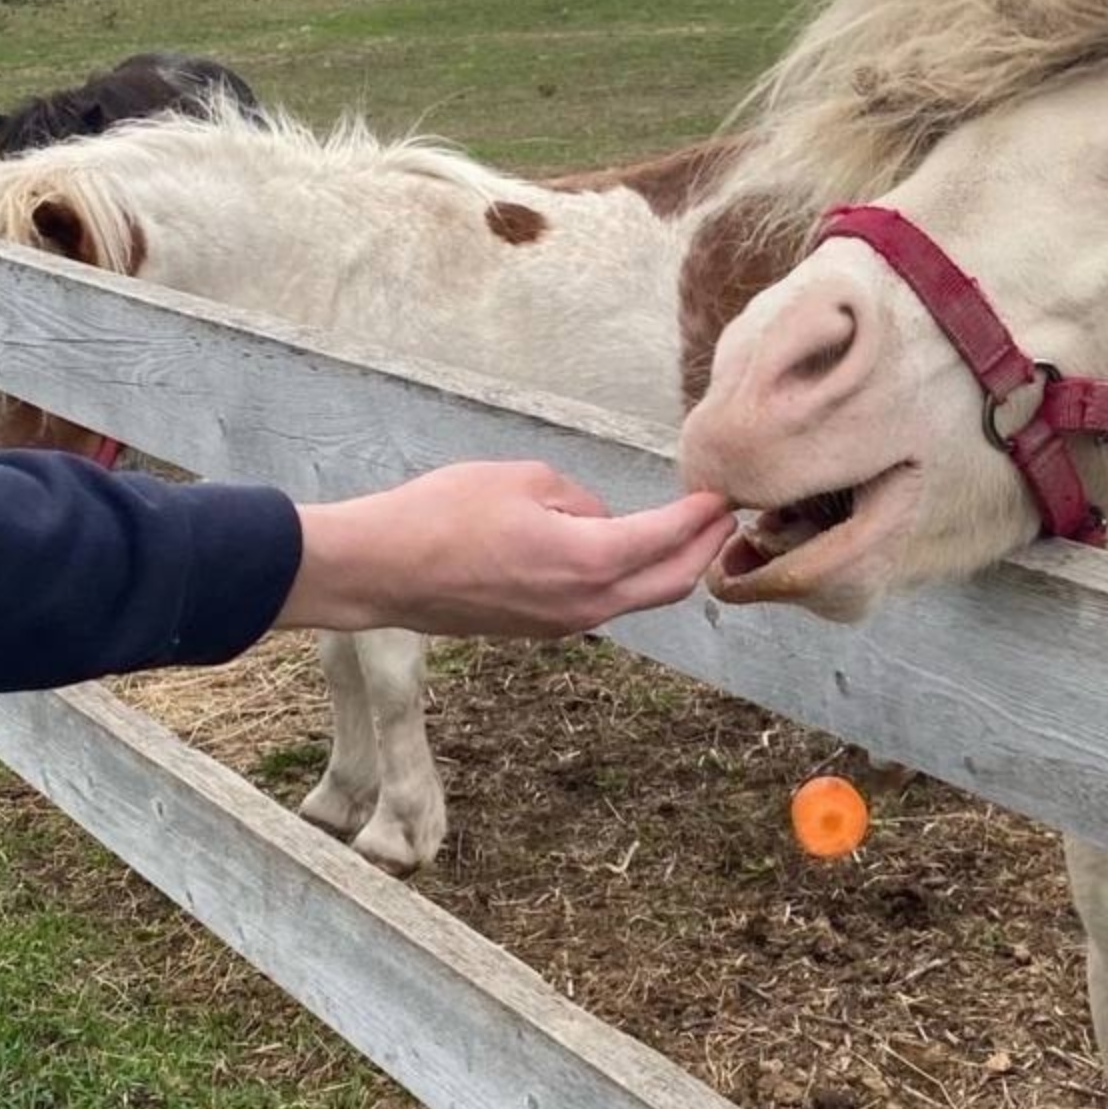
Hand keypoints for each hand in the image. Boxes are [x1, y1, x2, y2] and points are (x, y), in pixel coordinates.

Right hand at [279, 462, 734, 638]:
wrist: (382, 570)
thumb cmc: (444, 515)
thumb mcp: (523, 479)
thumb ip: (578, 498)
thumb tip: (596, 518)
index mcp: (590, 561)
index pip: (667, 539)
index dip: (701, 515)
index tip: (723, 495)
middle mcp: (587, 604)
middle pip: (669, 583)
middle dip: (704, 550)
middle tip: (725, 519)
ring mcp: (564, 624)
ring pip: (638, 598)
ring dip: (669, 568)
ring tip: (687, 533)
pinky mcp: (540, 629)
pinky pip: (603, 604)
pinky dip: (630, 580)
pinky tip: (628, 553)